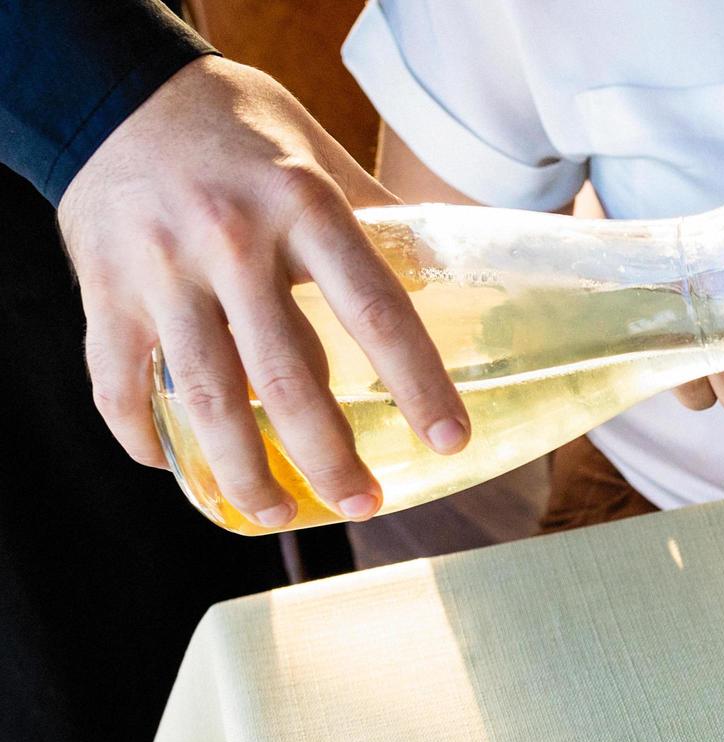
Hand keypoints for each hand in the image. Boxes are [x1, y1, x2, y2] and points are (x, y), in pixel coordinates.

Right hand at [58, 57, 467, 527]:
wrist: (118, 89)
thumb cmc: (242, 130)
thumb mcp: (322, 156)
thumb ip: (379, 220)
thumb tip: (464, 271)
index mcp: (304, 204)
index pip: (376, 310)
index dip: (417, 383)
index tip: (448, 440)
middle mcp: (231, 239)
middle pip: (288, 377)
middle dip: (331, 456)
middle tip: (364, 503)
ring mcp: (160, 269)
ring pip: (206, 399)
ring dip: (245, 472)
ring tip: (278, 514)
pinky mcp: (102, 291)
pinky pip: (121, 387)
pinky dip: (149, 439)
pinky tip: (181, 470)